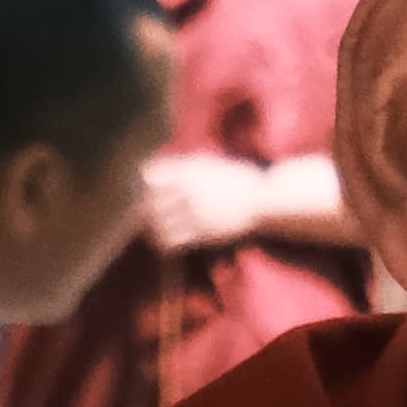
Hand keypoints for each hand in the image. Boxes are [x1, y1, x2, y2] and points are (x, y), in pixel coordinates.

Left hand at [137, 147, 262, 257]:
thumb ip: (182, 166)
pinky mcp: (202, 232)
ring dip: (153, 227)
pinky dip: (165, 242)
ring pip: (158, 223)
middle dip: (145, 208)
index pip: (150, 176)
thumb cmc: (236, 179)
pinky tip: (168, 242)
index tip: (146, 191)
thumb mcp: (208, 164)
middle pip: (150, 201)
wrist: (262, 201)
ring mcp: (195, 212)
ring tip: (155, 230)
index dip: (144, 185)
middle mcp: (188, 190)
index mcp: (189, 170)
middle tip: (145, 214)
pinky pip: (172, 240)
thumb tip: (155, 172)